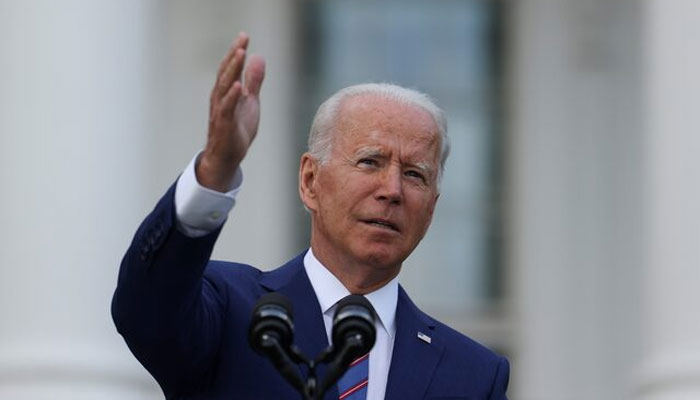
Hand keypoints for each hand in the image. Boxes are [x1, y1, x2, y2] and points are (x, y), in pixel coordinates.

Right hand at [197, 33, 265, 191]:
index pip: (231, 67)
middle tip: (243, 39)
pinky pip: (226, 109)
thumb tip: (258, 57)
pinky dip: (231, 97)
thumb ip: (254, 81)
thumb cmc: (237, 128)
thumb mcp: (250, 101)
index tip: (244, 36)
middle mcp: (220, 98)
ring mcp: (221, 111)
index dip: (237, 51)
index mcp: (227, 91)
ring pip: (225, 87)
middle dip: (234, 55)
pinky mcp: (224, 125)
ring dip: (232, 70)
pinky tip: (238, 86)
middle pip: (226, 72)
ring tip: (240, 54)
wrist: (227, 157)